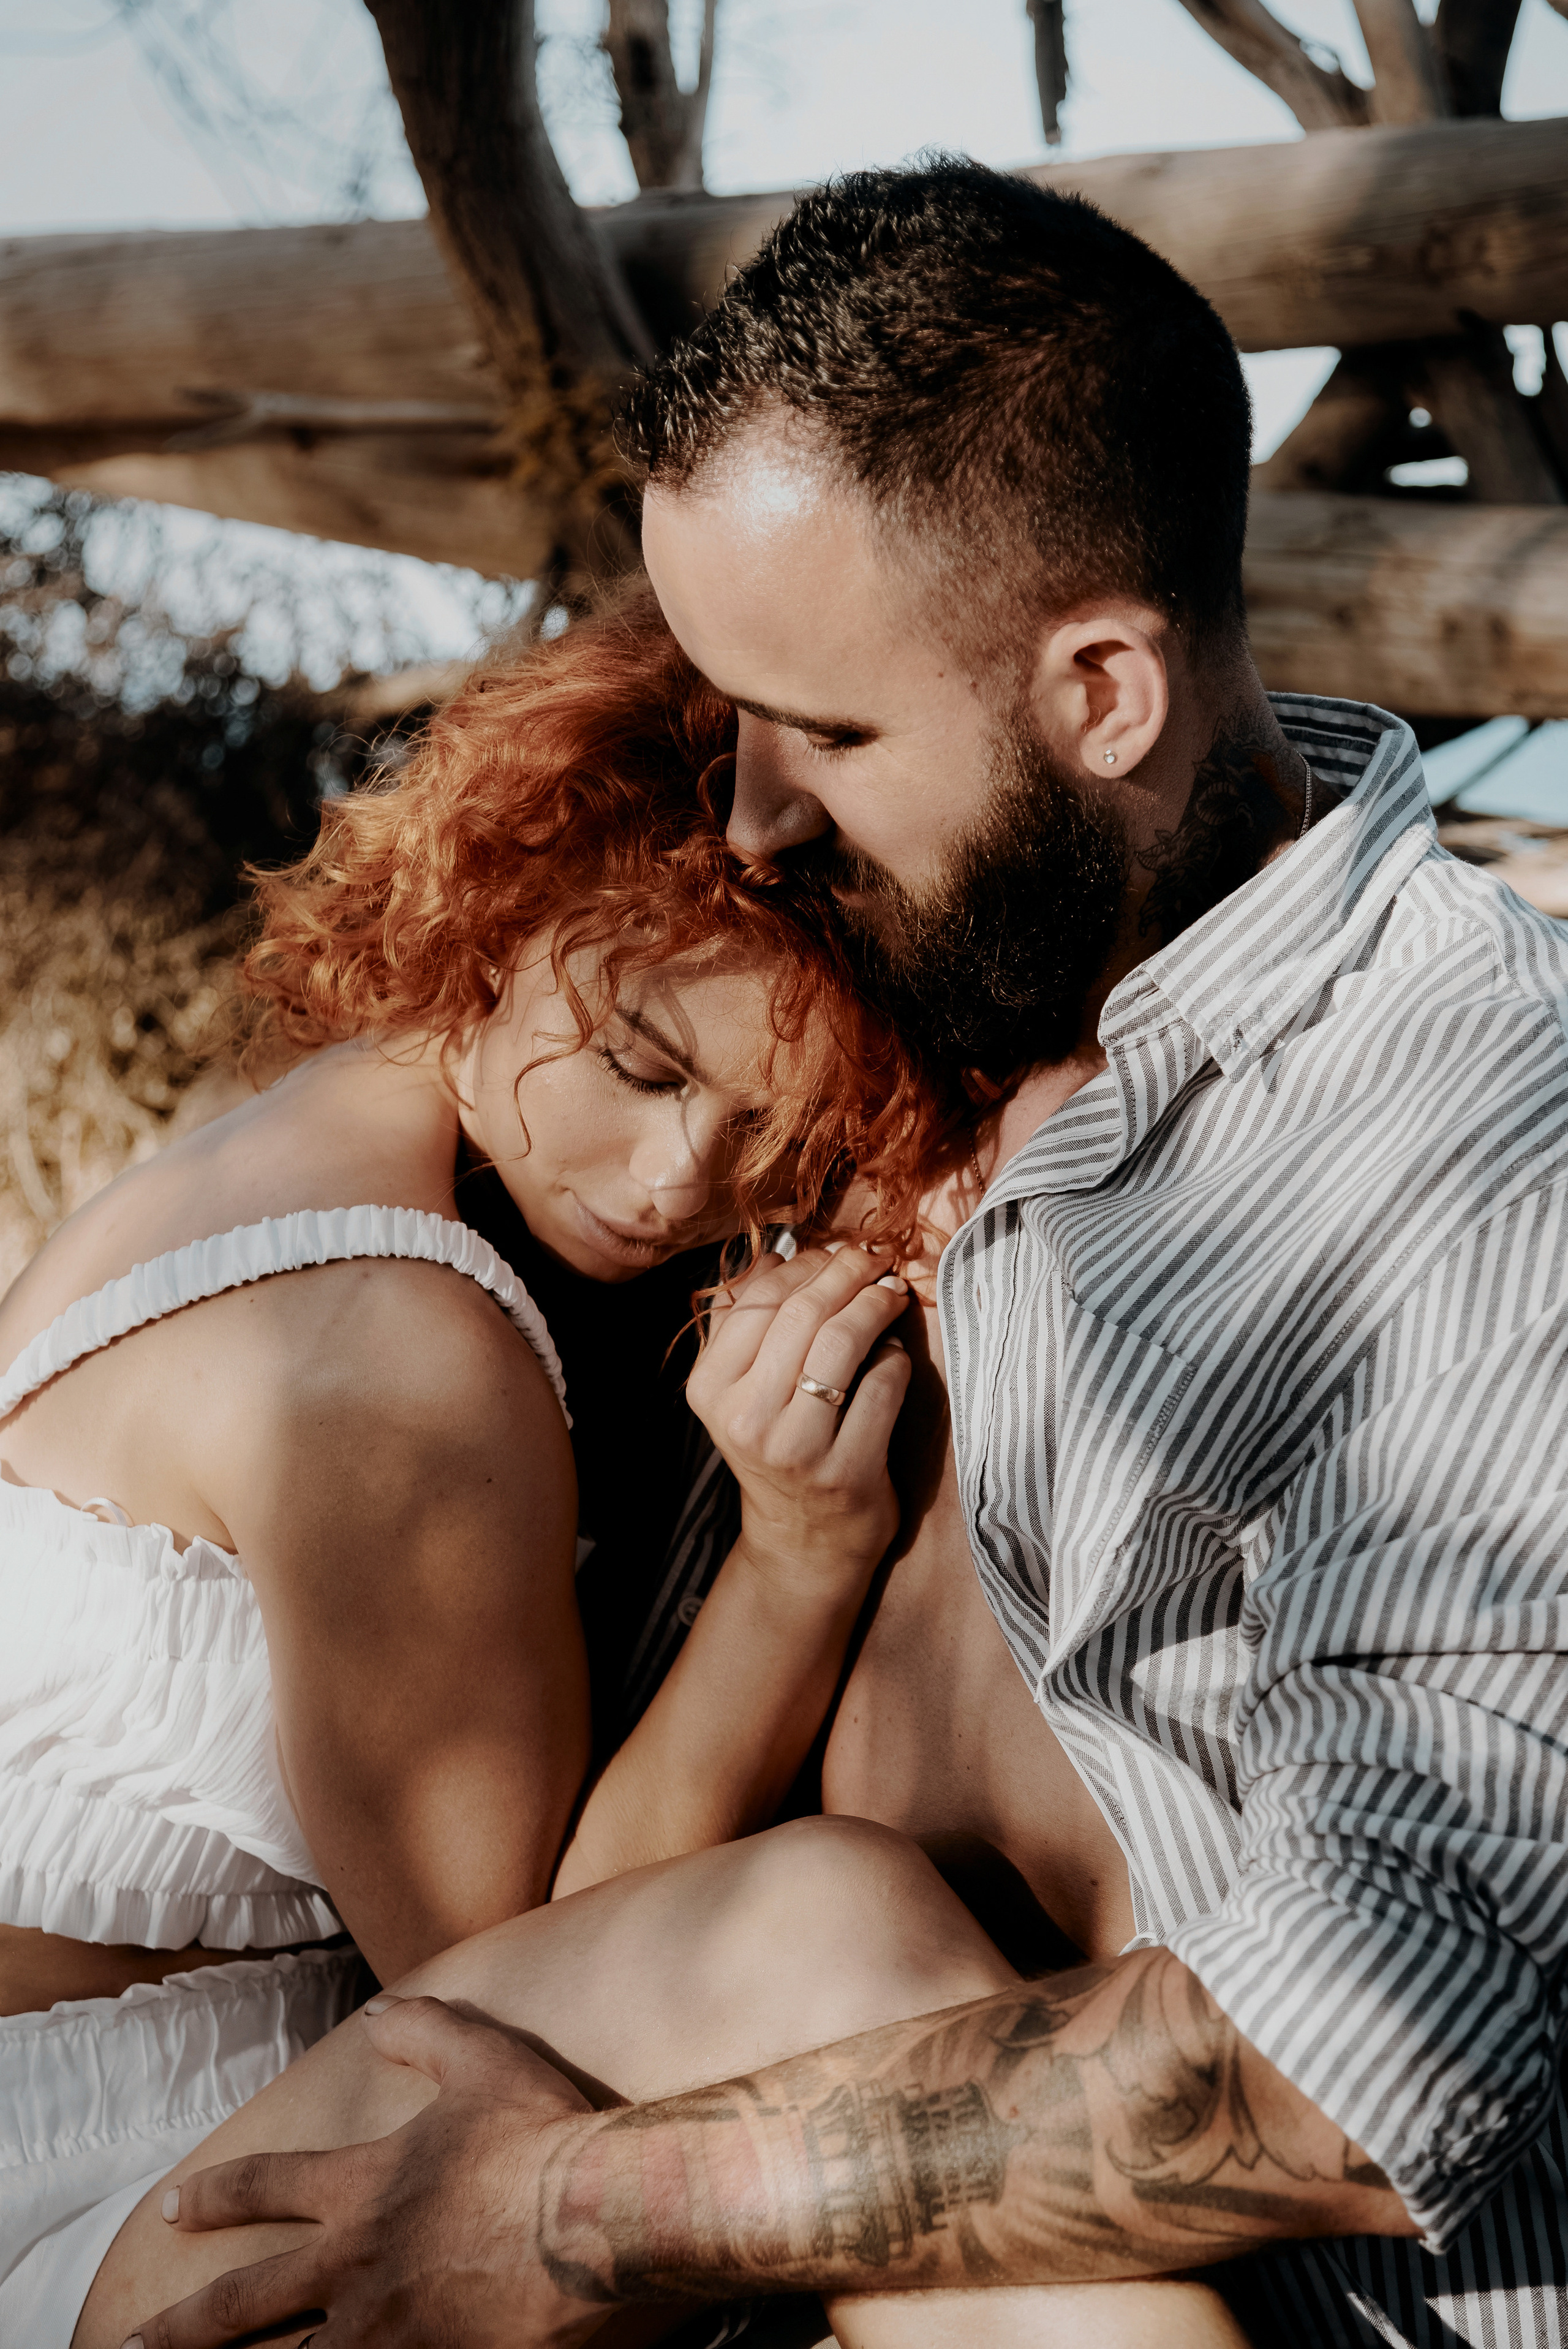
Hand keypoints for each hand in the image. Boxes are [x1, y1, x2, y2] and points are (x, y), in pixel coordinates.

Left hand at [122, 1995, 611, 2348]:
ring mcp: (385, 2326)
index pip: (265, 2185)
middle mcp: (353, 2262)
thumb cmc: (538, 2131)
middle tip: (133, 2342)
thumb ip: (423, 2030)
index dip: (215, 2195)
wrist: (593, 2210)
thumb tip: (379, 2011)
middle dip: (181, 2325)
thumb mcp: (480, 2057)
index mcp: (360, 2186)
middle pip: (242, 2302)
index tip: (175, 2208)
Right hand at [685, 1244, 911, 1589]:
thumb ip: (748, 1323)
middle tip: (874, 1260)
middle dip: (847, 1273)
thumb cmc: (779, 1447)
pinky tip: (894, 1354)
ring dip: (876, 1305)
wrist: (804, 1540)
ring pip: (843, 1343)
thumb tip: (776, 1252)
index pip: (759, 1300)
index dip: (805, 1264)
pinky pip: (882, 1385)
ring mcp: (796, 1447)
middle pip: (804, 1314)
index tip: (834, 1253)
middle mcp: (746, 1418)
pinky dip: (895, 1359)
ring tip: (891, 1292)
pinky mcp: (847, 1470)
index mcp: (710, 1389)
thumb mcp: (742, 1389)